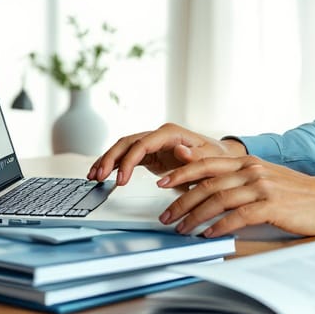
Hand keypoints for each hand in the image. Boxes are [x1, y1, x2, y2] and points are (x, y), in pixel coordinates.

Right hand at [87, 123, 246, 184]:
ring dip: (107, 161)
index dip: (129, 161)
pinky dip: (114, 165)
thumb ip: (194, 157)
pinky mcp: (151, 154)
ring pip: (123, 147)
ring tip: (93, 177)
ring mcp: (153, 143)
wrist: (221, 158)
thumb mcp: (210, 159)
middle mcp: (159, 135)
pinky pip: (127, 156)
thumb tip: (179, 150)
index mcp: (171, 133)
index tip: (121, 180)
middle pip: (127, 142)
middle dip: (110, 159)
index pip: (142, 144)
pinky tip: (101, 174)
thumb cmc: (217, 158)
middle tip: (98, 177)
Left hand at [156, 156, 314, 237]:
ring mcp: (262, 187)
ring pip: (218, 200)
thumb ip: (238, 178)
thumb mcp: (264, 177)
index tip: (161, 183)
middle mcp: (252, 170)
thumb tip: (210, 189)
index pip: (207, 164)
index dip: (181, 172)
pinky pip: (238, 216)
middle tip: (166, 216)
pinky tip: (209, 234)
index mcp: (248, 162)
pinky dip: (220, 226)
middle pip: (207, 184)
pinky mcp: (271, 206)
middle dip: (181, 201)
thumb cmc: (296, 193)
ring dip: (195, 216)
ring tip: (181, 229)